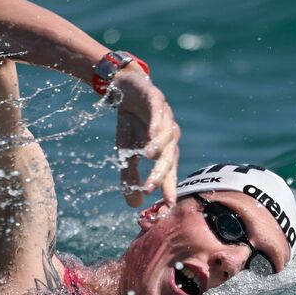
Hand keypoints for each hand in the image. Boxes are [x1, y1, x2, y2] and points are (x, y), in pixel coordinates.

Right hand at [112, 66, 179, 207]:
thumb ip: (130, 176)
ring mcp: (165, 116)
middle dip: (162, 173)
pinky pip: (159, 113)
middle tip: (152, 187)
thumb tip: (133, 205)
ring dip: (159, 146)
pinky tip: (152, 133)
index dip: (168, 187)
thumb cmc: (130, 123)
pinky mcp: (157, 99)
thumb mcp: (126, 153)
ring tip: (149, 157)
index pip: (168, 172)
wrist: (126, 89)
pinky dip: (157, 123)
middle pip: (169, 157)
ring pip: (167, 134)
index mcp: (164, 149)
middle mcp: (170, 135)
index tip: (167, 205)